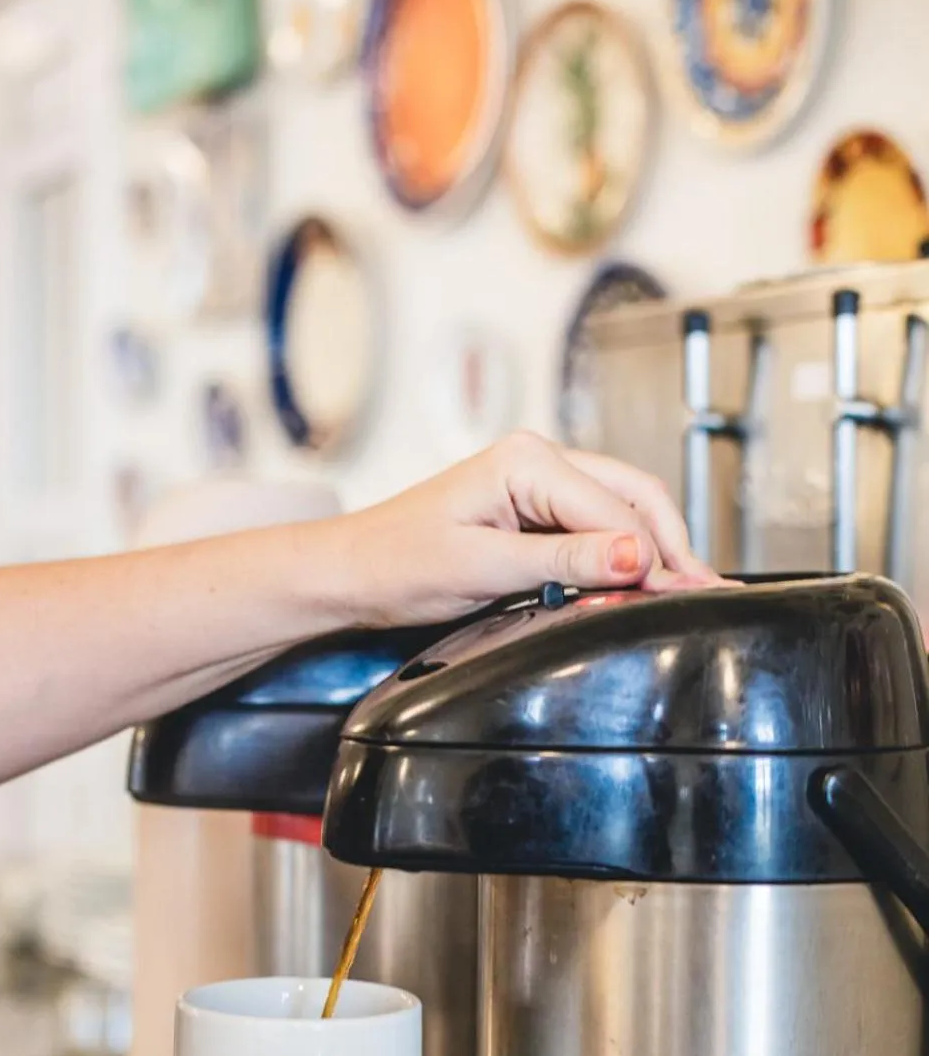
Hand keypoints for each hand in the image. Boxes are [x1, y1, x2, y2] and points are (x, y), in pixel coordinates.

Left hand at [327, 431, 719, 626]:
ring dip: (653, 548)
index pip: (615, 510)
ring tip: (686, 589)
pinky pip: (596, 526)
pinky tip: (643, 580)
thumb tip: (635, 557)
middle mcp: (539, 461)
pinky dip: (624, 553)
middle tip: (704, 591)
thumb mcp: (482, 568)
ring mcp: (538, 484)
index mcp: (527, 460)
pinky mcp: (533, 512)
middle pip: (634, 497)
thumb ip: (563, 559)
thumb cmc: (396, 563)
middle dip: (671, 543)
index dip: (653, 555)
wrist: (351, 572)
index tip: (681, 595)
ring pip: (622, 510)